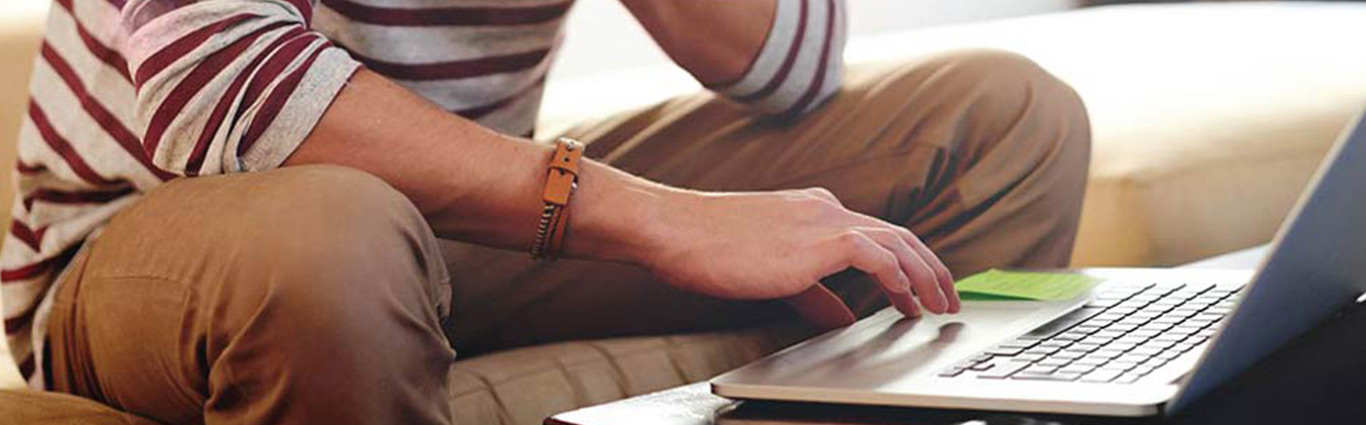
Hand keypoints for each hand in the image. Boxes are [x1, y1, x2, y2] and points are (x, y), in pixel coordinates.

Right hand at [643, 188, 960, 328]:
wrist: (677, 229)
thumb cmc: (710, 248)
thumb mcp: (773, 274)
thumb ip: (814, 294)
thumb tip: (841, 317)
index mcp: (817, 212)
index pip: (879, 234)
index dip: (909, 263)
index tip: (922, 290)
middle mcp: (827, 210)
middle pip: (900, 235)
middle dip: (931, 269)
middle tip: (948, 300)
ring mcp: (823, 221)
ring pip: (897, 241)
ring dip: (925, 275)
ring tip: (938, 304)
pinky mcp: (815, 240)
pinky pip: (873, 253)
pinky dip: (896, 274)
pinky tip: (905, 297)